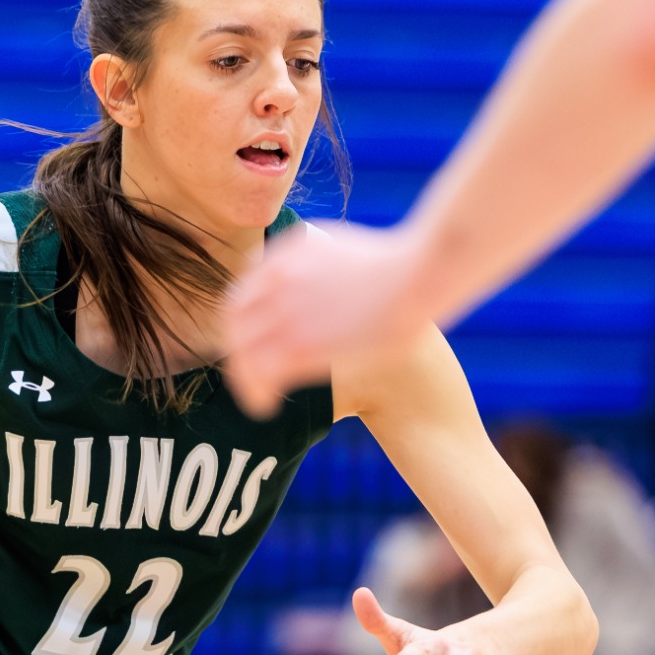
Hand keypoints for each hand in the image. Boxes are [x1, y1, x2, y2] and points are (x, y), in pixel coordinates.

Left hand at [223, 221, 432, 418]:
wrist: (420, 276)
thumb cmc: (403, 266)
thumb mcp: (348, 246)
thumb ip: (322, 259)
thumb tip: (318, 280)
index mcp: (290, 248)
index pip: (246, 286)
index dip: (244, 318)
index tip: (253, 339)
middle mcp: (279, 276)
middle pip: (234, 317)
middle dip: (236, 347)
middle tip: (245, 371)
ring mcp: (285, 309)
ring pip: (242, 347)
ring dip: (243, 375)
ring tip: (254, 397)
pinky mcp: (299, 343)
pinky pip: (259, 372)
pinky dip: (255, 392)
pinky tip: (264, 407)